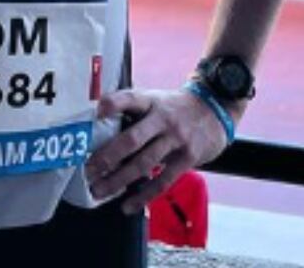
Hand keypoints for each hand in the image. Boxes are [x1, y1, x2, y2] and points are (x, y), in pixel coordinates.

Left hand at [85, 87, 229, 213]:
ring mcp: (177, 138)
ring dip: (118, 180)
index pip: (130, 98)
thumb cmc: (176, 108)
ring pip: (143, 163)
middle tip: (87, 170)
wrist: (216, 110)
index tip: (96, 113)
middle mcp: (163, 118)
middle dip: (107, 157)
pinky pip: (163, 180)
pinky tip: (128, 205)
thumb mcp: (157, 100)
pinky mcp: (188, 157)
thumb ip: (135, 112)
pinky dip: (143, 195)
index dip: (114, 104)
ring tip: (99, 191)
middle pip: (132, 139)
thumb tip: (99, 129)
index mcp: (152, 100)